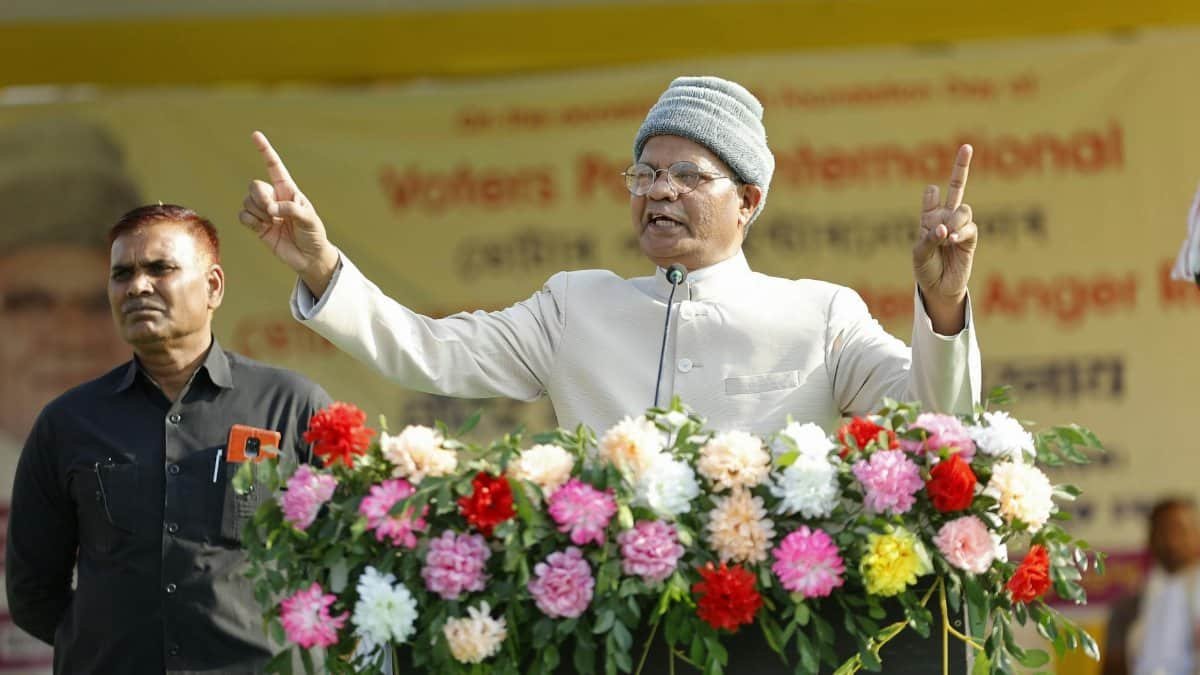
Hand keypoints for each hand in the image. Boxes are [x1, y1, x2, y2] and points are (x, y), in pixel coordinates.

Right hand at [239, 131, 338, 296]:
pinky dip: (250, 221)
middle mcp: (274, 197)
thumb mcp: (309, 219)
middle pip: (255, 186)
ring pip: (247, 201)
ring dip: (258, 213)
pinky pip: (242, 215)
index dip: (265, 150)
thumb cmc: (313, 234)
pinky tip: (263, 227)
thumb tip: (271, 209)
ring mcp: (264, 211)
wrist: (309, 257)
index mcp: (288, 190)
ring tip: (273, 223)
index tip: (256, 134)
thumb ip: (291, 210)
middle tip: (273, 213)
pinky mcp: (257, 225)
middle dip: (261, 198)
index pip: (274, 166)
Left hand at [912, 144, 977, 332]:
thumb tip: (945, 228)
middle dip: (962, 166)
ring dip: (954, 221)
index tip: (932, 192)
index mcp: (928, 216)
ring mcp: (959, 226)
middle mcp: (945, 217)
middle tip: (967, 146)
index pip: (932, 195)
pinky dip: (960, 233)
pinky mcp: (971, 238)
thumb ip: (929, 238)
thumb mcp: (919, 253)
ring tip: (946, 238)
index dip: (931, 196)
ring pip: (963, 209)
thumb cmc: (925, 269)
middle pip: (957, 186)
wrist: (938, 288)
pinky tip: (952, 240)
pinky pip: (970, 227)